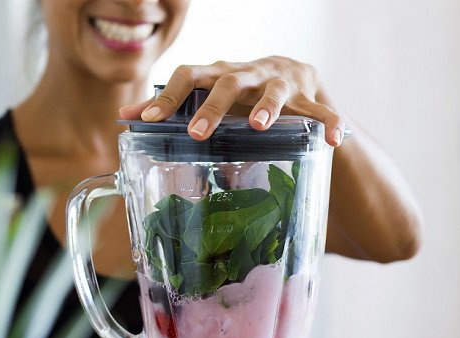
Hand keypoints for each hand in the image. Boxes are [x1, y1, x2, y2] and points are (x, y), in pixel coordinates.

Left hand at [118, 56, 346, 145]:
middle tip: (199, 133)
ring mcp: (280, 83)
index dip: (168, 97)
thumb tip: (124, 117)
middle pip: (227, 82)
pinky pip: (322, 111)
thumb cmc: (238, 92)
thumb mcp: (206, 94)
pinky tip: (335, 141)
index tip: (149, 120)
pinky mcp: (309, 97)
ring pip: (274, 90)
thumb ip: (170, 106)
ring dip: (267, 107)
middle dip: (212, 107)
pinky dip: (330, 123)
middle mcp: (247, 74)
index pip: (188, 76)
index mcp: (218, 74)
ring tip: (259, 126)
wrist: (292, 74)